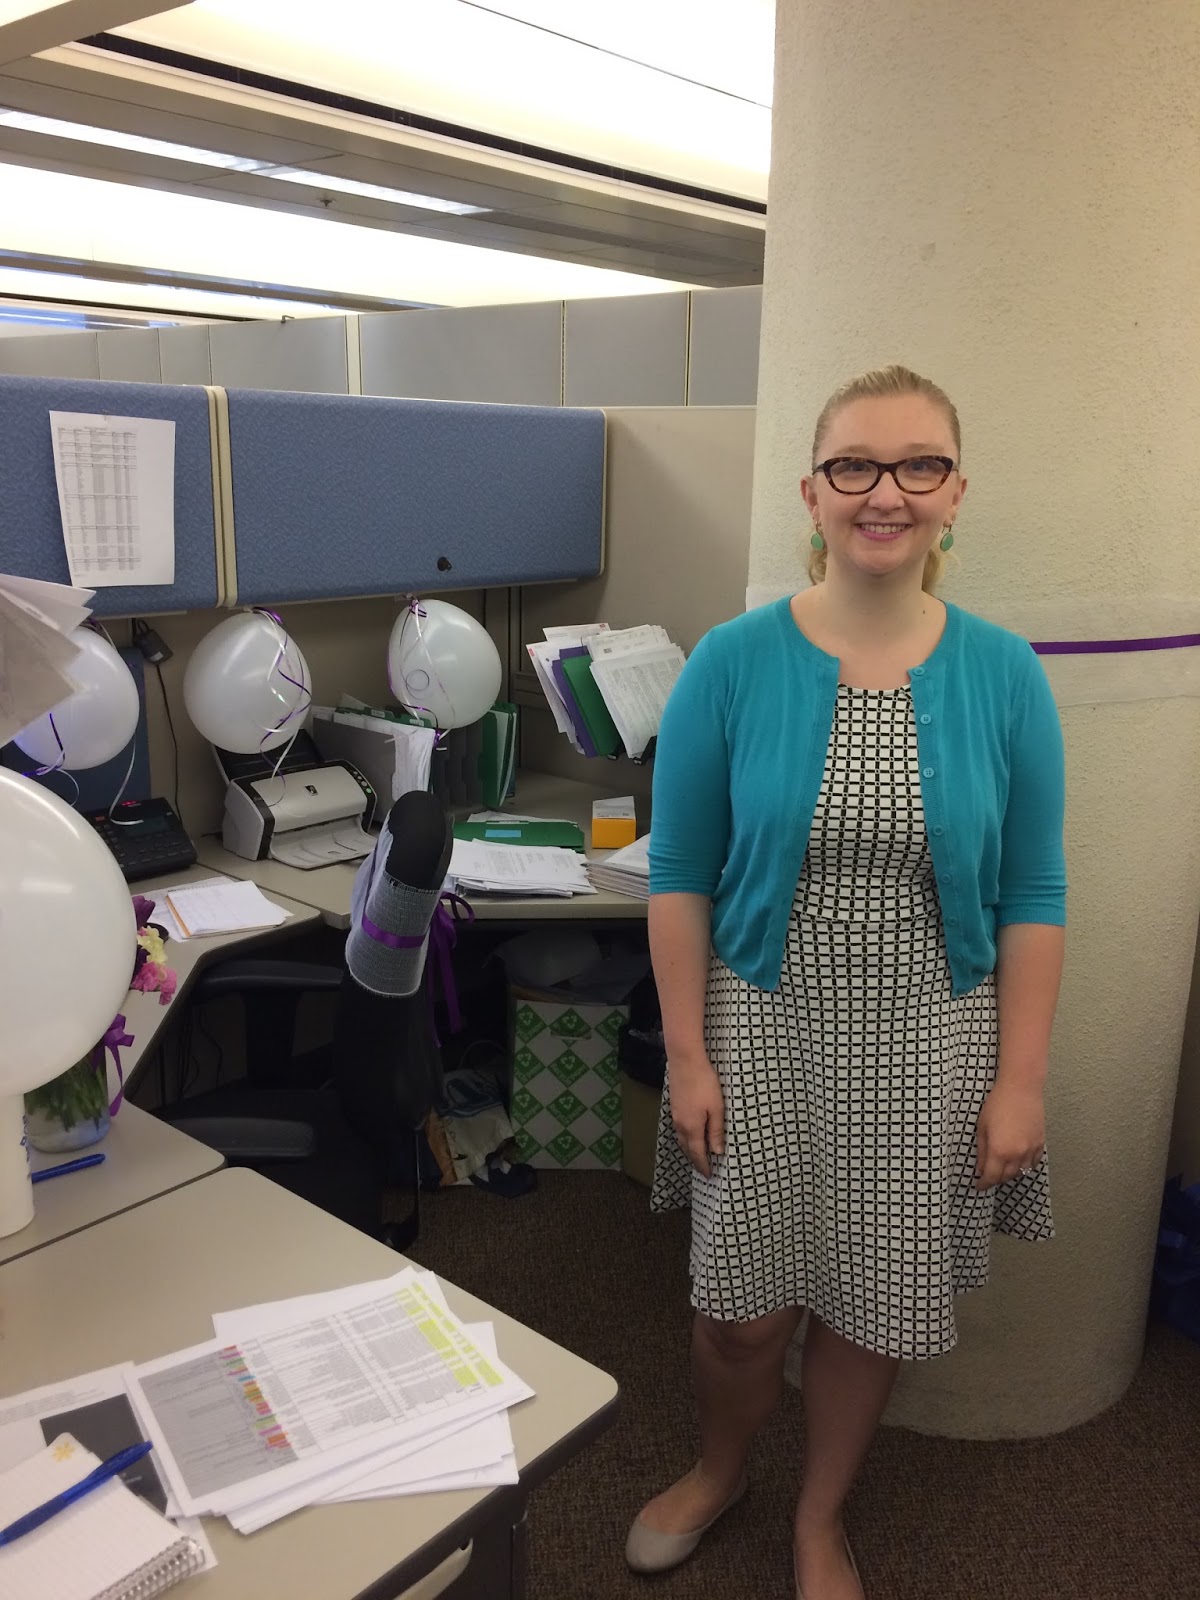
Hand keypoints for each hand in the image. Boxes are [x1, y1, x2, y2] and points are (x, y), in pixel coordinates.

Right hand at [670, 1055, 724, 1177]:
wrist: (685, 1061)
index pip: (697, 1153)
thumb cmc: (704, 1083)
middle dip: (695, 1160)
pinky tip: (690, 1134)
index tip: (708, 1175)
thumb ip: (716, 1131)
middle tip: (703, 1168)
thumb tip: (716, 1151)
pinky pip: (679, 1129)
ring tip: (697, 1154)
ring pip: (681, 1139)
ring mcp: (675, 1115)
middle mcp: (680, 1124)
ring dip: (689, 1149)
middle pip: (687, 1148)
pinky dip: (685, 1138)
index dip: (703, 1165)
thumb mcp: (716, 1109)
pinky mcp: (674, 1106)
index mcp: (692, 1128)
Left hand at [974, 1081, 1045, 1189]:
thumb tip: (980, 1168)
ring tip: (1002, 1170)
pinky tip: (1019, 1162)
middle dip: (996, 1179)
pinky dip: (1025, 1166)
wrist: (1021, 1089)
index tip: (979, 1186)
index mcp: (999, 1151)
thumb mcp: (982, 1127)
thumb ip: (982, 1151)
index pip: (991, 1177)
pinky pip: (1033, 1163)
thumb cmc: (997, 1104)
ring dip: (1011, 1174)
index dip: (984, 1184)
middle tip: (988, 1177)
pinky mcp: (1041, 1143)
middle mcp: (1017, 1154)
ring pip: (1021, 1172)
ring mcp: (1031, 1150)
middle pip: (1007, 1177)